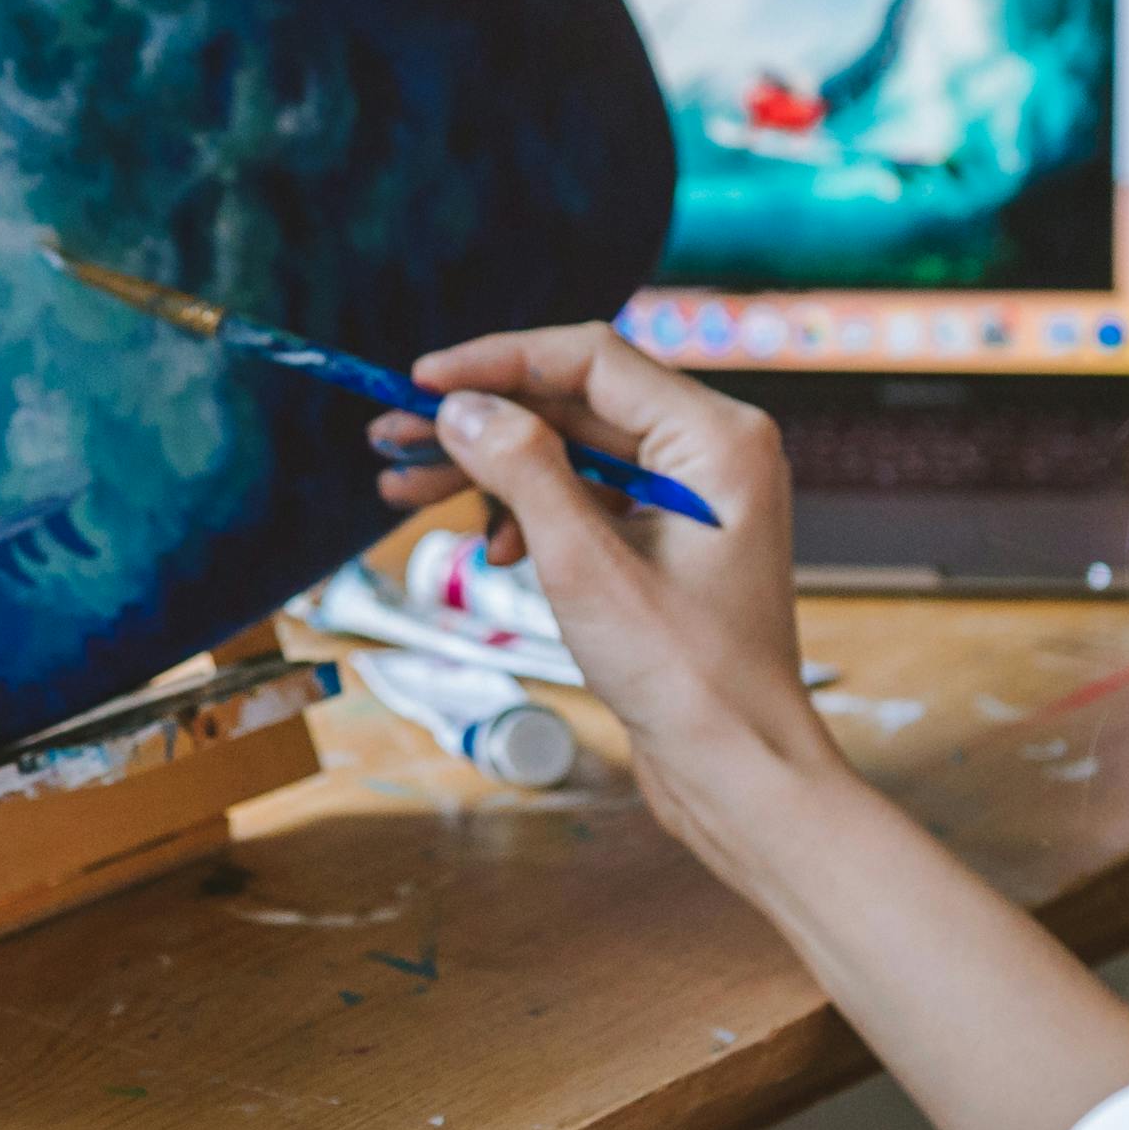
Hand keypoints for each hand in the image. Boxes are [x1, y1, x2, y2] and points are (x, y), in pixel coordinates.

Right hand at [371, 324, 840, 878]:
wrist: (737, 770)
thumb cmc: (687, 677)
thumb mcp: (585, 566)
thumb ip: (523, 471)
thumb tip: (463, 407)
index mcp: (718, 439)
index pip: (591, 359)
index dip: (496, 362)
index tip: (420, 380)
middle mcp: (713, 454)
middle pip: (576, 404)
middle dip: (481, 420)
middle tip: (391, 436)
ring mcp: (694, 497)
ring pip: (573, 453)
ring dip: (492, 470)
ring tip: (405, 489)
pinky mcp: (671, 540)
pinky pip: (588, 498)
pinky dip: (532, 514)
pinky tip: (491, 549)